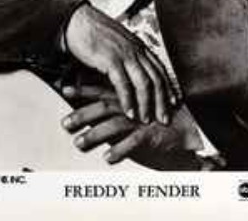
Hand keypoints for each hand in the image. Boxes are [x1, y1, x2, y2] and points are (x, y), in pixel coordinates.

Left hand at [62, 85, 203, 169]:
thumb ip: (110, 109)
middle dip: (82, 115)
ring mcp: (140, 121)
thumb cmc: (151, 120)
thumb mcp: (129, 110)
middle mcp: (130, 107)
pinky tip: (107, 158)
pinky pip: (132, 143)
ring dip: (95, 134)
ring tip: (79, 143)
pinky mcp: (150, 136)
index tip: (64, 90)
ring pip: (114, 125)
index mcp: (125, 98)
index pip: (100, 92)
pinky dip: (119, 150)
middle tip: (65, 123)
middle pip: (103, 107)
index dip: (82, 90)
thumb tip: (84, 112)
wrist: (184, 129)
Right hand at [64, 4, 175, 123]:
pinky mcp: (110, 60)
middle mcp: (136, 49)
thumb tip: (131, 69)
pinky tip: (129, 113)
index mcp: (138, 45)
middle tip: (165, 119)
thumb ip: (127, 55)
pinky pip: (123, 84)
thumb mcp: (118, 42)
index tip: (174, 102)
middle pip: (156, 78)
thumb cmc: (94, 32)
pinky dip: (128, 101)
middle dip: (162, 101)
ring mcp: (124, 54)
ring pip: (144, 83)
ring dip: (147, 104)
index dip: (168, 87)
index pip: (160, 68)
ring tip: (146, 120)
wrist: (77, 20)